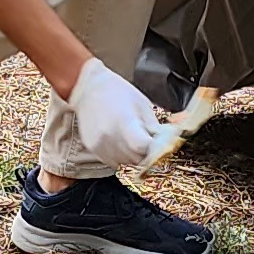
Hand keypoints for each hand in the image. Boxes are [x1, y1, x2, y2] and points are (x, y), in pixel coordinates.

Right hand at [62, 59, 170, 176]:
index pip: (144, 148)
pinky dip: (123, 158)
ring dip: (136, 159)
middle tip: (153, 146)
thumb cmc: (116, 91)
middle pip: (137, 160)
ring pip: (126, 165)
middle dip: (149, 156)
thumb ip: (154, 127)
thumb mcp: (142, 104)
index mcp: (124, 122)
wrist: (88, 88)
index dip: (156, 150)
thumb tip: (166, 143)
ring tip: (137, 143)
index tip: (161, 147)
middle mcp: (110, 137)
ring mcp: (100, 145)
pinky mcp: (94, 150)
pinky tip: (124, 144)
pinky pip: (114, 163)